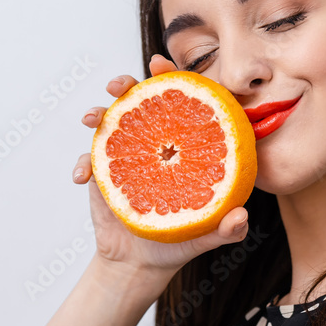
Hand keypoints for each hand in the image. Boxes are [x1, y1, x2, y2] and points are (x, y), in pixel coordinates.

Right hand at [73, 53, 249, 275]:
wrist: (141, 262)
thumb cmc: (180, 241)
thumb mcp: (209, 236)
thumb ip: (228, 229)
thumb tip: (241, 217)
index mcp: (183, 146)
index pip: (181, 103)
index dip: (172, 78)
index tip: (160, 63)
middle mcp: (153, 142)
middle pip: (140, 100)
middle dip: (126, 83)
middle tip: (120, 85)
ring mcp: (126, 154)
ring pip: (110, 121)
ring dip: (99, 112)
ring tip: (95, 118)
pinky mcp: (103, 173)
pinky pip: (89, 160)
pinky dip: (84, 164)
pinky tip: (83, 176)